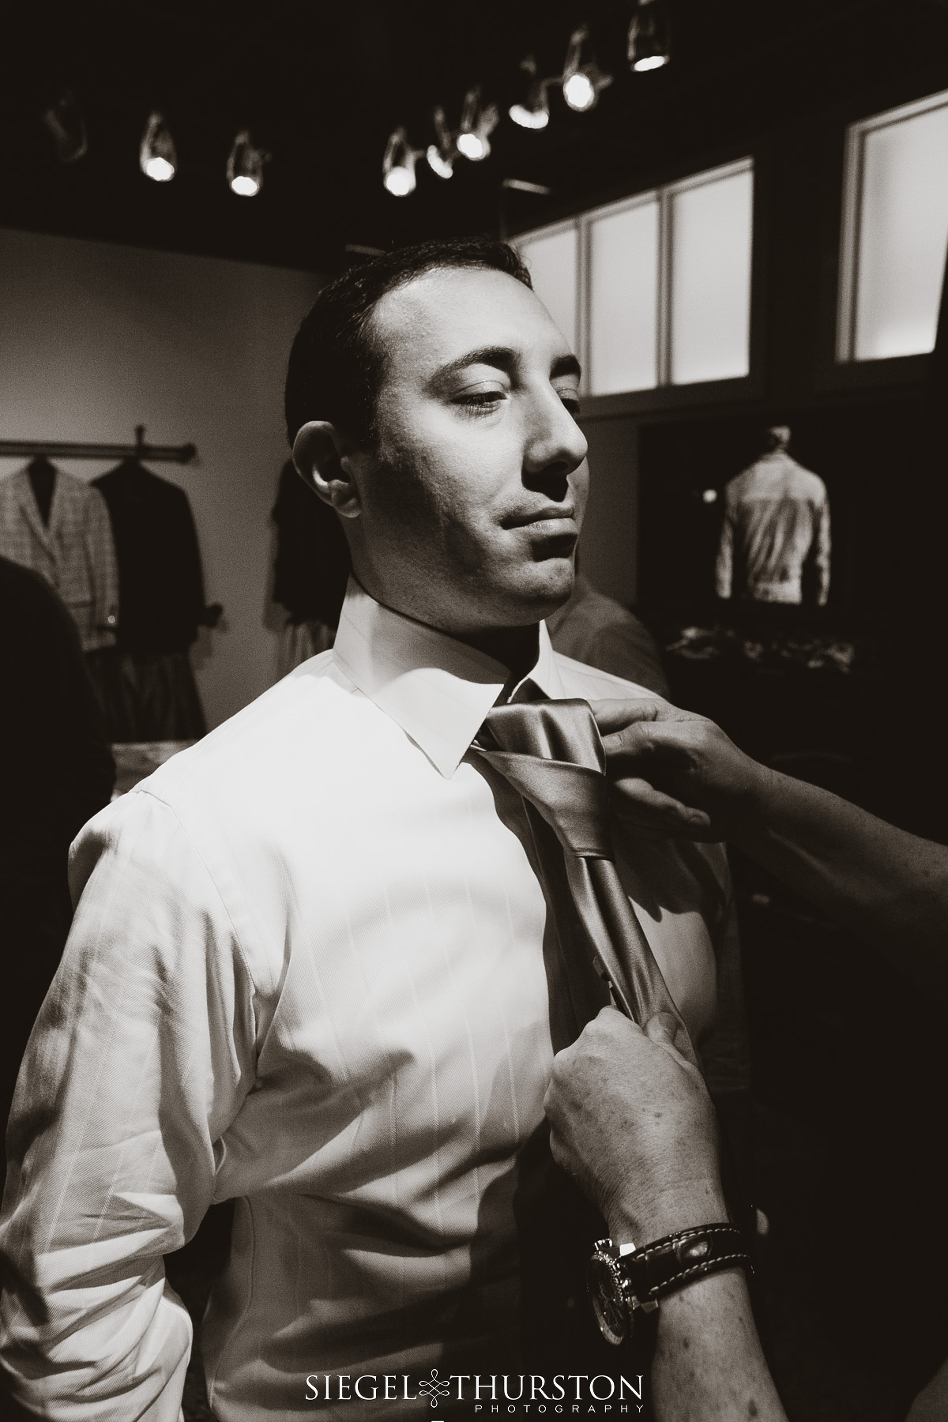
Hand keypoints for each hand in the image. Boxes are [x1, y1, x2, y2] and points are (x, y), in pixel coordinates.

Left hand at [544, 1007, 726, 1243]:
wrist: (660, 1194)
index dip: (633, 1039)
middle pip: (589, 1052)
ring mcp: (557, 1103)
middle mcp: (569, 1063)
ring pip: (577, 1087)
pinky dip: (588, 1128)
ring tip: (631, 1124)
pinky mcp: (554, 1139)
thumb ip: (665, 1038)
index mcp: (602, 1036)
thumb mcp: (688, 1071)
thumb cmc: (679, 1128)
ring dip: (595, 1097)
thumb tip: (657, 1024)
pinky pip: (572, 1122)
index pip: (611, 1020)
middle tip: (643, 1094)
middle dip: (610, 1066)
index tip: (648, 1060)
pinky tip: (617, 1145)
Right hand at [591, 698, 772, 841]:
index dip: (578, 735)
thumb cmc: (727, 770)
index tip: (597, 763)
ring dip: (655, 812)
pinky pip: (625, 821)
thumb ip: (644, 737)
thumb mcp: (691, 745)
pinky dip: (657, 825)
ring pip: (612, 801)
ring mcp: (627, 778)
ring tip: (688, 810)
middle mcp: (628, 746)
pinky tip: (682, 817)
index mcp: (641, 717)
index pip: (591, 716)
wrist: (743, 813)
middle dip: (640, 793)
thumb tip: (601, 746)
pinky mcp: (630, 807)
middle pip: (598, 770)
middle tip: (673, 801)